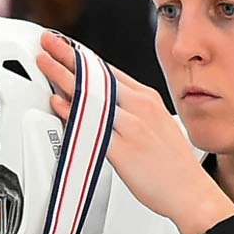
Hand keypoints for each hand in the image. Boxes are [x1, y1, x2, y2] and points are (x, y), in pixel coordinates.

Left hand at [37, 30, 233, 233]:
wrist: (189, 192)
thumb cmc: (172, 164)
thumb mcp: (156, 123)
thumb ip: (131, 110)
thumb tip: (105, 102)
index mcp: (147, 98)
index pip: (109, 69)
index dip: (83, 55)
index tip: (65, 44)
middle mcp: (140, 107)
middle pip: (97, 75)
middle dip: (68, 55)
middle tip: (47, 41)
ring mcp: (131, 127)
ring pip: (92, 95)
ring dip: (64, 76)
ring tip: (44, 62)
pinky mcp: (122, 151)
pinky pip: (91, 127)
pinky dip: (72, 113)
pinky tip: (58, 102)